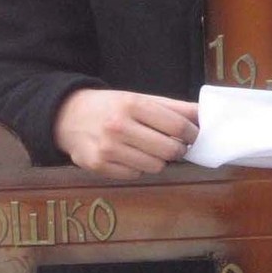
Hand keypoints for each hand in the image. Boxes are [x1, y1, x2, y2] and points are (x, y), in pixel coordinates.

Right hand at [53, 88, 199, 177]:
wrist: (68, 116)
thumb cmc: (112, 106)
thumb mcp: (140, 98)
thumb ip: (173, 108)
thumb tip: (203, 116)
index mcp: (133, 104)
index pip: (177, 126)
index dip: (192, 134)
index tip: (194, 135)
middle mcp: (119, 126)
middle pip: (169, 150)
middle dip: (178, 150)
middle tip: (176, 146)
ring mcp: (108, 148)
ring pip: (155, 166)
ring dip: (159, 160)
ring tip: (151, 149)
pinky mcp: (98, 166)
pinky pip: (135, 174)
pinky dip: (139, 167)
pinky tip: (132, 155)